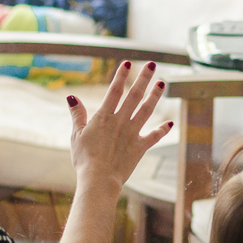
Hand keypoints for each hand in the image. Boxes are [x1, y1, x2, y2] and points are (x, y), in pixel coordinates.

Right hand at [68, 61, 172, 190]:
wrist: (99, 179)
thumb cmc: (84, 159)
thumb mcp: (76, 135)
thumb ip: (77, 114)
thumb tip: (71, 97)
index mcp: (104, 116)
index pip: (115, 90)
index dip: (122, 75)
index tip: (128, 62)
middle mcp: (121, 121)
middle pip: (134, 95)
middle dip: (144, 78)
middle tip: (151, 64)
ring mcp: (132, 133)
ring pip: (147, 110)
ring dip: (155, 95)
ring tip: (162, 83)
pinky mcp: (140, 147)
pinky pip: (154, 136)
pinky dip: (163, 130)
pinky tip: (170, 123)